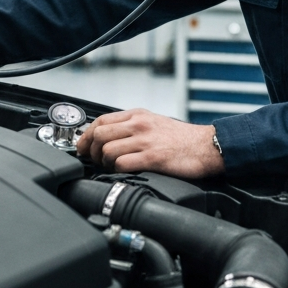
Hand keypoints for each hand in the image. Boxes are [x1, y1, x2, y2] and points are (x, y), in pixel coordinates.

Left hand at [76, 108, 224, 177]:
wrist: (206, 146)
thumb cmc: (181, 138)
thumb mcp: (153, 122)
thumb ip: (131, 126)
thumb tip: (108, 137)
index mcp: (137, 114)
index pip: (100, 120)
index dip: (86, 136)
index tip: (82, 147)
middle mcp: (139, 124)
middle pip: (99, 134)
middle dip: (90, 151)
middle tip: (93, 161)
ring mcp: (145, 140)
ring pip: (107, 150)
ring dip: (104, 163)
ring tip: (110, 168)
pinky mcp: (152, 157)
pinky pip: (122, 164)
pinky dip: (117, 170)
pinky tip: (123, 172)